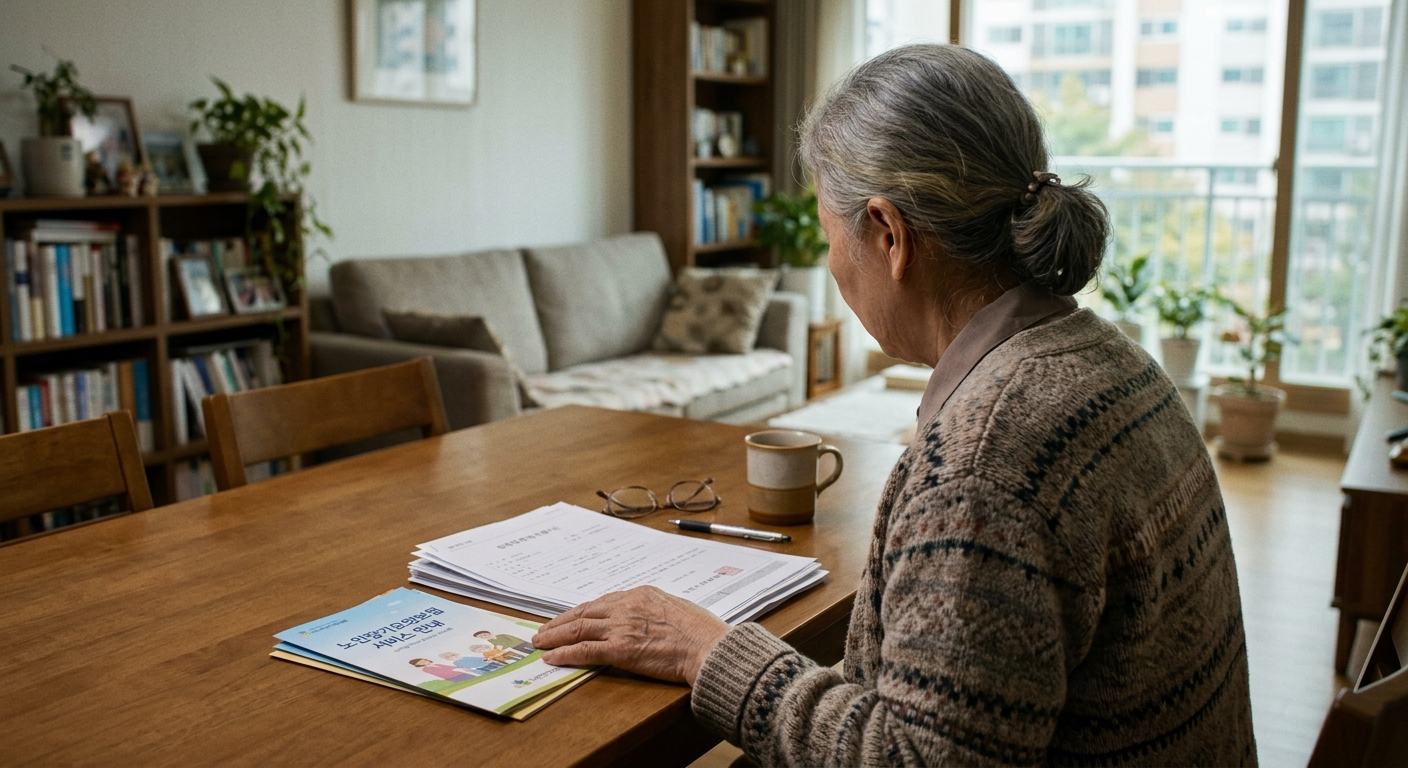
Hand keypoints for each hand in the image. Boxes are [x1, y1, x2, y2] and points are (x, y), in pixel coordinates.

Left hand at [531, 586, 729, 684]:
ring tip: (540, 642)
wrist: (708, 647)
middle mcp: (627, 606)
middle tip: (544, 629)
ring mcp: (621, 627)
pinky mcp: (620, 649)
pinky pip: (584, 651)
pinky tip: (551, 657)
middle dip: (560, 622)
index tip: (570, 618)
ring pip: (578, 629)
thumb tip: (651, 617)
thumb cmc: (702, 631)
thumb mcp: (677, 608)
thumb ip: (656, 610)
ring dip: (554, 636)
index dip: (582, 612)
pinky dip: (564, 654)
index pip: (602, 602)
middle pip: (584, 612)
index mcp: (641, 594)